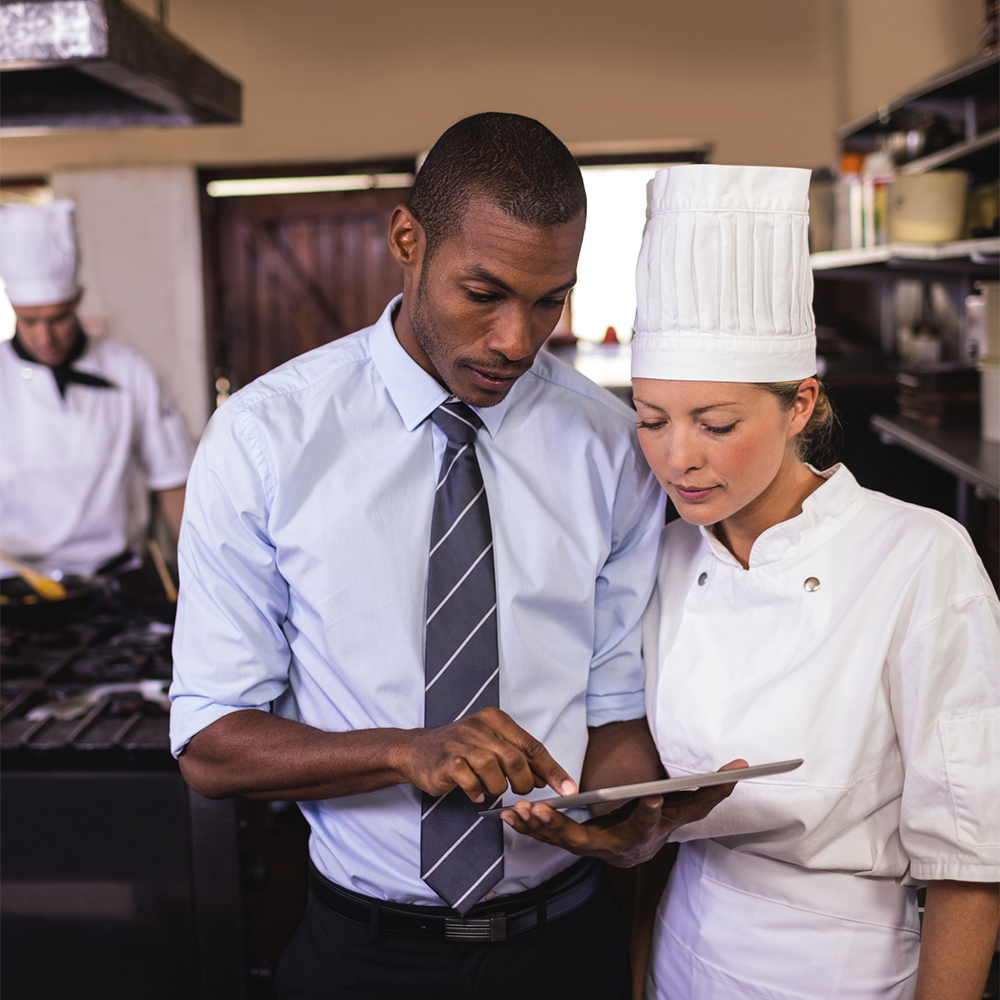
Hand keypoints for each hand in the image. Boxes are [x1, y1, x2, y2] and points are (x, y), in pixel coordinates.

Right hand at [394, 706, 576, 803]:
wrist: (417, 750)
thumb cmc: (460, 749)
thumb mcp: (491, 744)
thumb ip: (518, 757)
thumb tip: (546, 777)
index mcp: (495, 719)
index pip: (532, 746)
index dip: (553, 770)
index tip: (568, 790)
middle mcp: (479, 727)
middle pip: (516, 760)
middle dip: (524, 783)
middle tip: (521, 792)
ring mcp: (461, 743)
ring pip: (495, 772)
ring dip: (497, 788)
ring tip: (490, 788)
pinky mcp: (447, 761)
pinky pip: (472, 783)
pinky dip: (477, 792)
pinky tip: (474, 791)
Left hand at [500, 759, 747, 866]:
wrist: (643, 847)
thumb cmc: (665, 821)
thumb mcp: (689, 807)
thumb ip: (712, 789)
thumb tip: (743, 765)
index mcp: (646, 835)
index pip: (650, 824)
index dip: (652, 813)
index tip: (650, 797)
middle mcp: (616, 848)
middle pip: (590, 843)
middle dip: (565, 829)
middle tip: (546, 811)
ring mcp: (592, 849)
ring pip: (562, 844)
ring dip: (540, 829)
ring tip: (520, 811)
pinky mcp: (573, 844)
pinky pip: (550, 839)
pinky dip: (530, 828)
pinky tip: (509, 815)